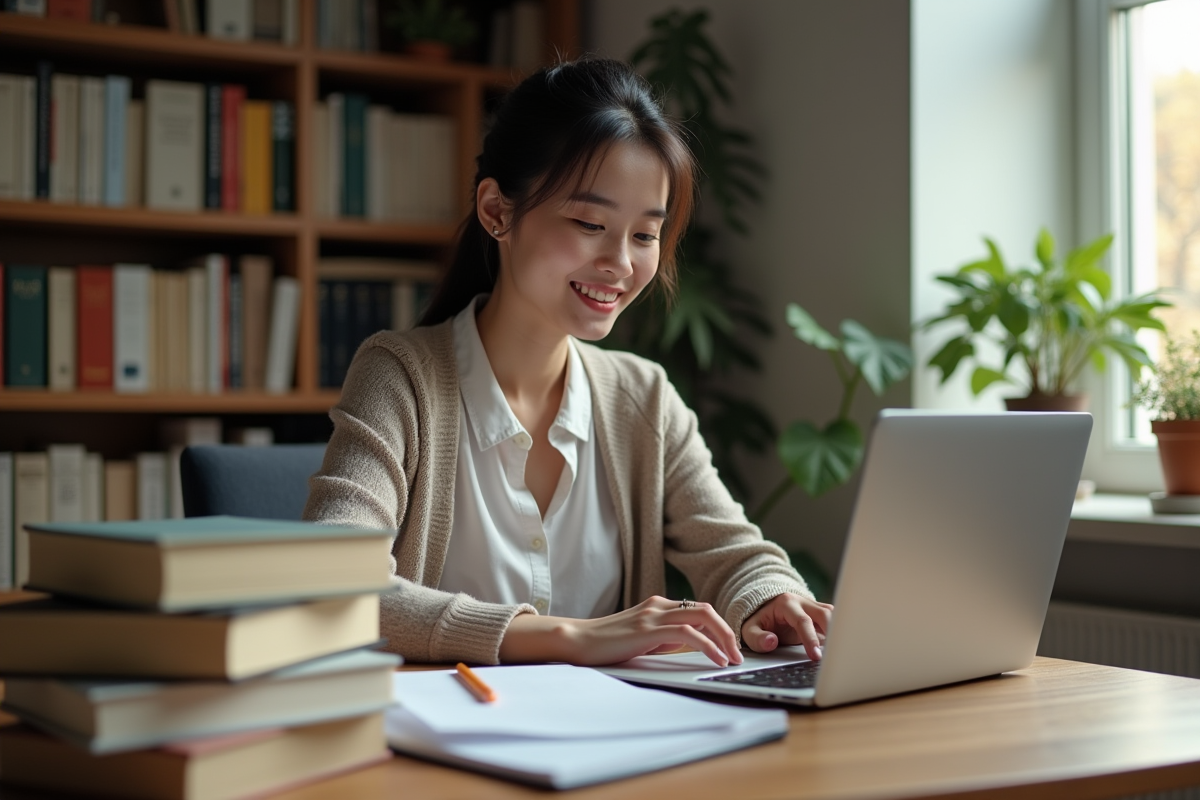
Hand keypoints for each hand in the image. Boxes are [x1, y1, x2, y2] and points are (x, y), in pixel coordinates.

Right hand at [499, 596, 743, 667]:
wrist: (577, 642)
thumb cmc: (607, 645)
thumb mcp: (642, 639)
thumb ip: (665, 638)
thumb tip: (691, 646)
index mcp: (657, 606)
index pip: (698, 611)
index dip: (719, 628)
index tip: (729, 648)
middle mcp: (658, 605)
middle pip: (706, 610)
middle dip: (728, 632)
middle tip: (738, 654)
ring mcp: (653, 615)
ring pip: (702, 617)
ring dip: (724, 638)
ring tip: (732, 659)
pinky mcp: (648, 629)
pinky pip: (688, 633)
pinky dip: (708, 646)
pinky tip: (716, 659)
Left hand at [741, 593, 832, 661]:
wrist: (766, 608)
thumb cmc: (760, 621)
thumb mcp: (749, 630)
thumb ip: (757, 638)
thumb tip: (771, 642)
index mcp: (786, 604)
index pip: (802, 621)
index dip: (810, 639)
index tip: (816, 656)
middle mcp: (803, 602)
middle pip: (825, 614)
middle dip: (832, 632)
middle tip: (834, 654)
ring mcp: (814, 607)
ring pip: (834, 614)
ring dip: (839, 631)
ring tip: (841, 650)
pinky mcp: (821, 615)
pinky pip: (835, 620)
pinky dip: (839, 631)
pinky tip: (841, 646)